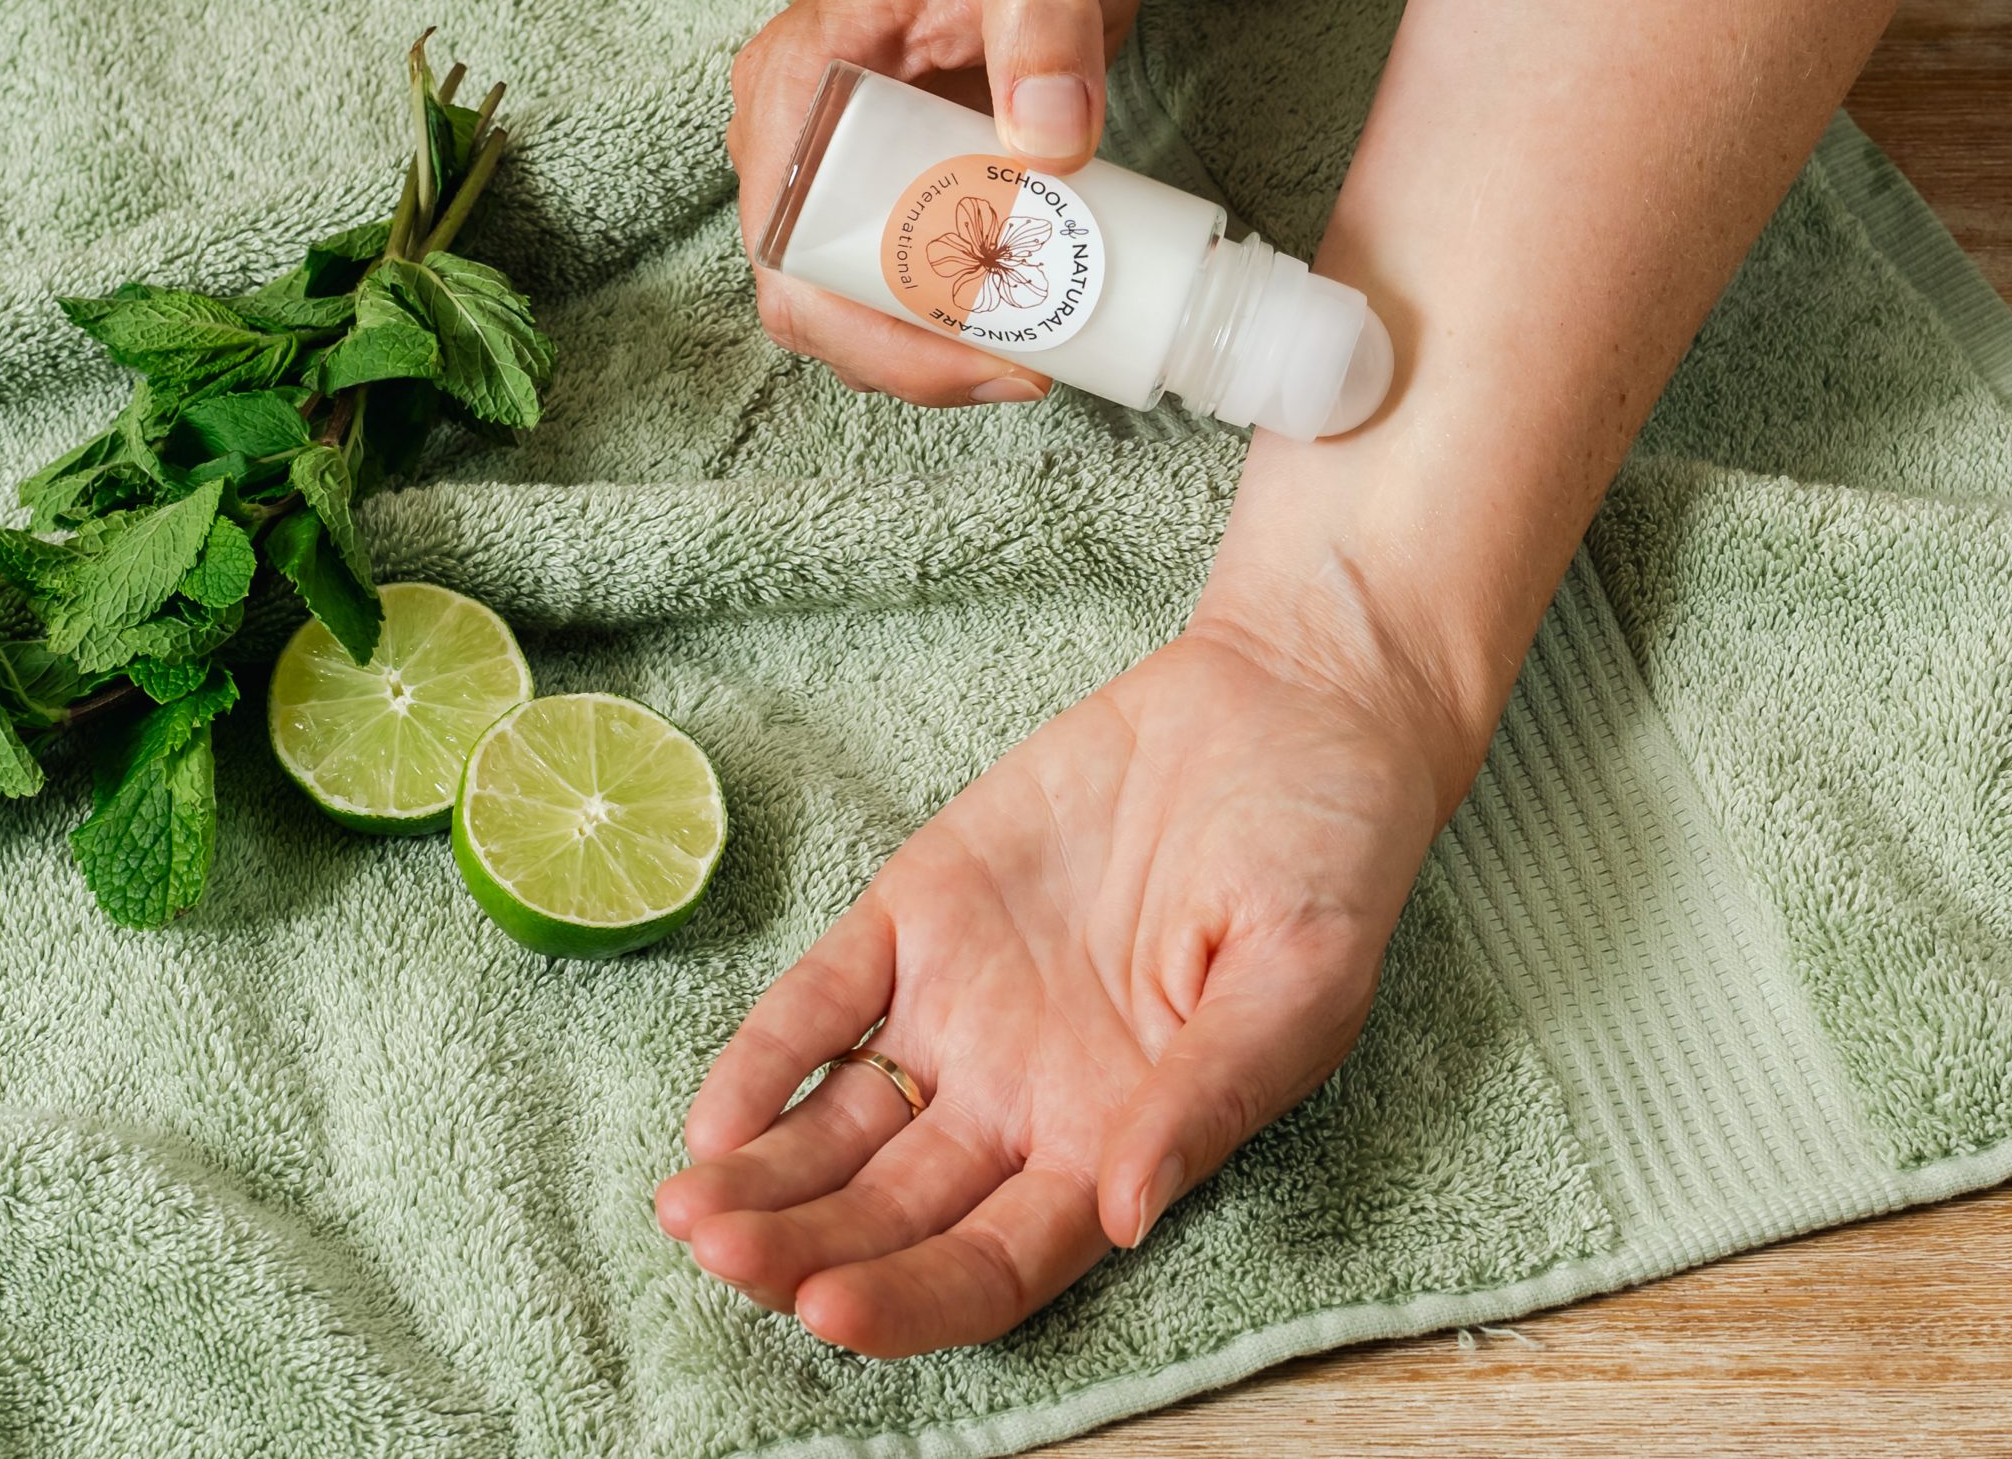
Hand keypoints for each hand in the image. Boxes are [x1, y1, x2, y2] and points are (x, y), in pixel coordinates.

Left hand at [653, 622, 1477, 1354]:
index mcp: (1117, 1141)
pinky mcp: (921, 910)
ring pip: (838, 1125)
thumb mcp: (1300, 983)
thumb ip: (1209, 1096)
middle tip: (720, 1255)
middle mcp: (1023, 1098)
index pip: (992, 1263)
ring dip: (762, 1176)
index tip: (829, 1307)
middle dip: (800, 1249)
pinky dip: (765, 1054)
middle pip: (890, 1214)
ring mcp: (963, 1009)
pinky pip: (825, 998)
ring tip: (686, 1212)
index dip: (909, 1298)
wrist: (1293, 705)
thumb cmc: (1326, 860)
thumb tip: (1125, 1211)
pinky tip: (714, 1112)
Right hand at [725, 0, 1155, 405]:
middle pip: (822, 298)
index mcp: (799, 85)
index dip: (874, 333)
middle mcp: (807, 132)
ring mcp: (857, 156)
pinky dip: (969, 307)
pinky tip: (1039, 312)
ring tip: (1042, 345)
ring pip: (866, 296)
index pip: (793, 256)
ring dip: (941, 344)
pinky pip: (918, 267)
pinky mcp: (913, 169)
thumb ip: (1044, 35)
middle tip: (1027, 364)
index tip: (983, 354)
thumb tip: (1050, 142)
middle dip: (914, 356)